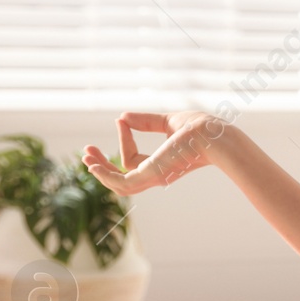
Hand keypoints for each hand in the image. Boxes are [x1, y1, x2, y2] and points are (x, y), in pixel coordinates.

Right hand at [83, 111, 227, 195]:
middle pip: (122, 177)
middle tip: (86, 152)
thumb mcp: (168, 122)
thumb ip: (146, 122)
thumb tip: (122, 117)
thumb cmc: (200, 129)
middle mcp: (157, 175)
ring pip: (118, 183)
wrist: (213, 135)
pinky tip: (93, 166)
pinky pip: (121, 183)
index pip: (133, 160)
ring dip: (100, 171)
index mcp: (162, 165)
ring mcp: (153, 177)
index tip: (121, 120)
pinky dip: (106, 176)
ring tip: (86, 156)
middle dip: (102, 166)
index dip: (124, 140)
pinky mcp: (150, 175)